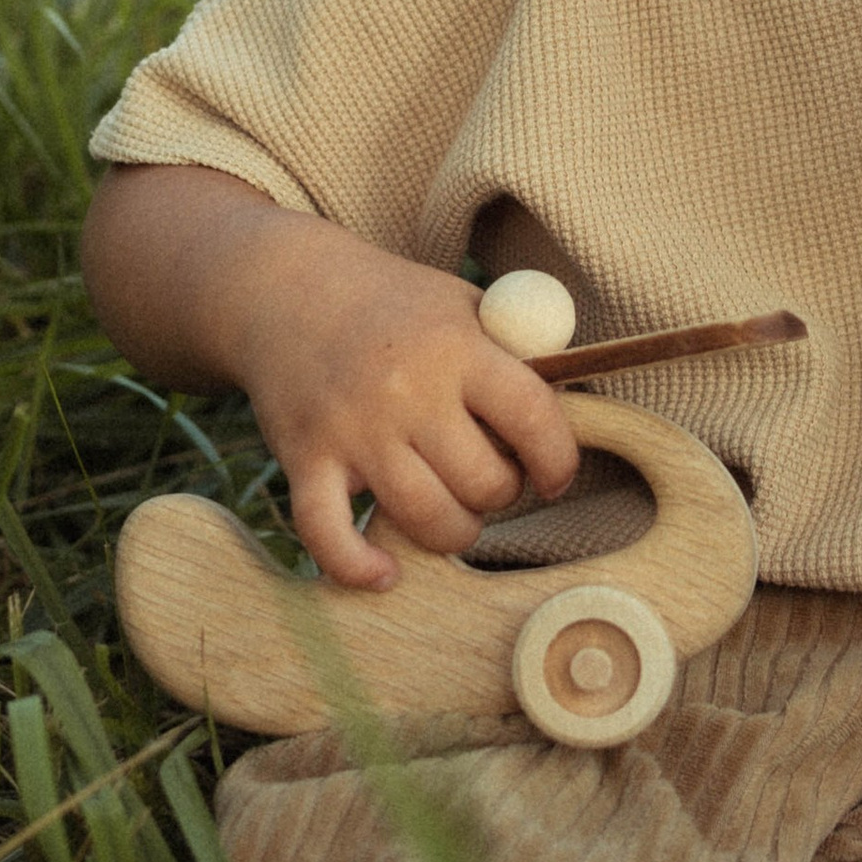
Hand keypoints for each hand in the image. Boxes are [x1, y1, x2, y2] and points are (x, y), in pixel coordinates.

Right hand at [228, 227, 585, 589]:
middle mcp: (406, 390)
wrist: (287, 290)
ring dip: (452, 530)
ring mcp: (352, 429)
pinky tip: (385, 572)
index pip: (534, 418)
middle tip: (488, 478)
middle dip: (499, 493)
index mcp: (456, 347)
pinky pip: (330, 536)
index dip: (558, 461)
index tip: (554, 475)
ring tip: (451, 510)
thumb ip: (517, 352)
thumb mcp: (462, 305)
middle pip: (483, 482)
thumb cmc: (393, 306)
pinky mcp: (305, 460)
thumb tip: (573, 405)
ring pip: (425, 518)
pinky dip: (358, 567)